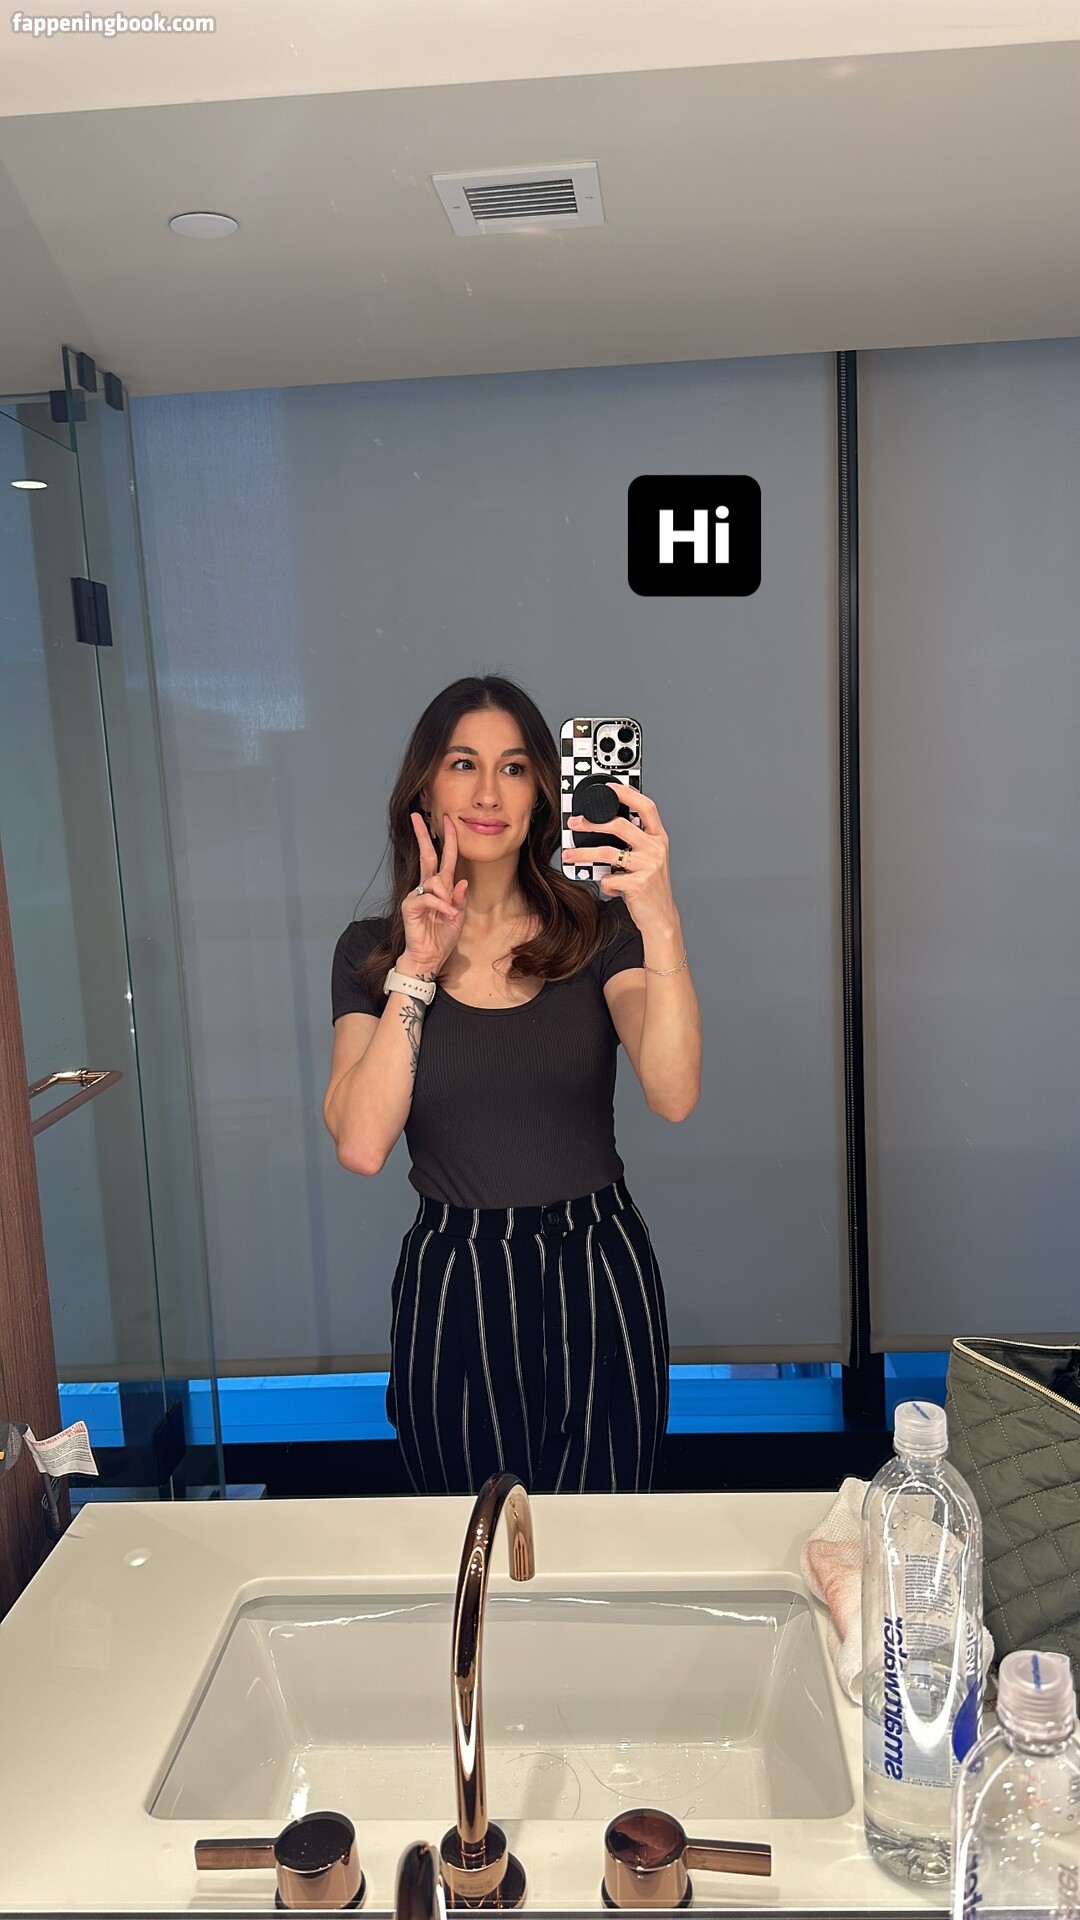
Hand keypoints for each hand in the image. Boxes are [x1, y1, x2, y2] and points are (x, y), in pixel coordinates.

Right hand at [400, 813, 468, 974]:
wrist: (428, 957)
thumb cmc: (441, 938)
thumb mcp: (458, 917)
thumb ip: (459, 899)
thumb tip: (463, 881)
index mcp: (440, 888)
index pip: (444, 858)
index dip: (446, 840)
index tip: (446, 821)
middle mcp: (427, 887)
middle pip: (426, 855)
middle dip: (423, 835)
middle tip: (416, 816)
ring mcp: (416, 894)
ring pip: (435, 881)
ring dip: (447, 897)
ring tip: (449, 915)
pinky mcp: (410, 905)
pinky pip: (430, 897)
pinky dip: (442, 906)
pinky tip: (447, 915)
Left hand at [560, 783, 677, 935]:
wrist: (661, 918)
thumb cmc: (650, 887)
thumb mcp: (648, 859)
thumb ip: (633, 842)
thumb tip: (602, 827)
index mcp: (658, 838)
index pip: (646, 807)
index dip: (628, 793)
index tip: (609, 787)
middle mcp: (656, 848)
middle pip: (621, 825)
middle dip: (593, 823)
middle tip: (575, 824)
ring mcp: (649, 866)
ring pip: (608, 852)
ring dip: (584, 853)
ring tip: (569, 855)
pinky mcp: (639, 884)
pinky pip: (610, 877)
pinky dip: (603, 882)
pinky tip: (606, 885)